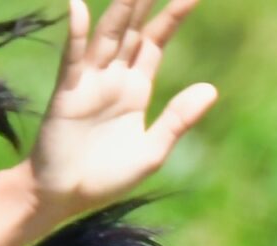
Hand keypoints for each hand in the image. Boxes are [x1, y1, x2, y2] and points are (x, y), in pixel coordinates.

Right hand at [29, 0, 217, 218]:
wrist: (65, 196)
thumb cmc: (107, 176)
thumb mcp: (153, 150)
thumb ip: (179, 118)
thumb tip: (211, 88)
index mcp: (136, 89)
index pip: (156, 42)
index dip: (172, 17)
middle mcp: (113, 77)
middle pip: (132, 30)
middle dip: (144, 2)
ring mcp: (89, 82)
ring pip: (107, 37)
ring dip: (118, 10)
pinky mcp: (68, 93)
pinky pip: (73, 59)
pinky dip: (76, 33)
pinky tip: (79, 7)